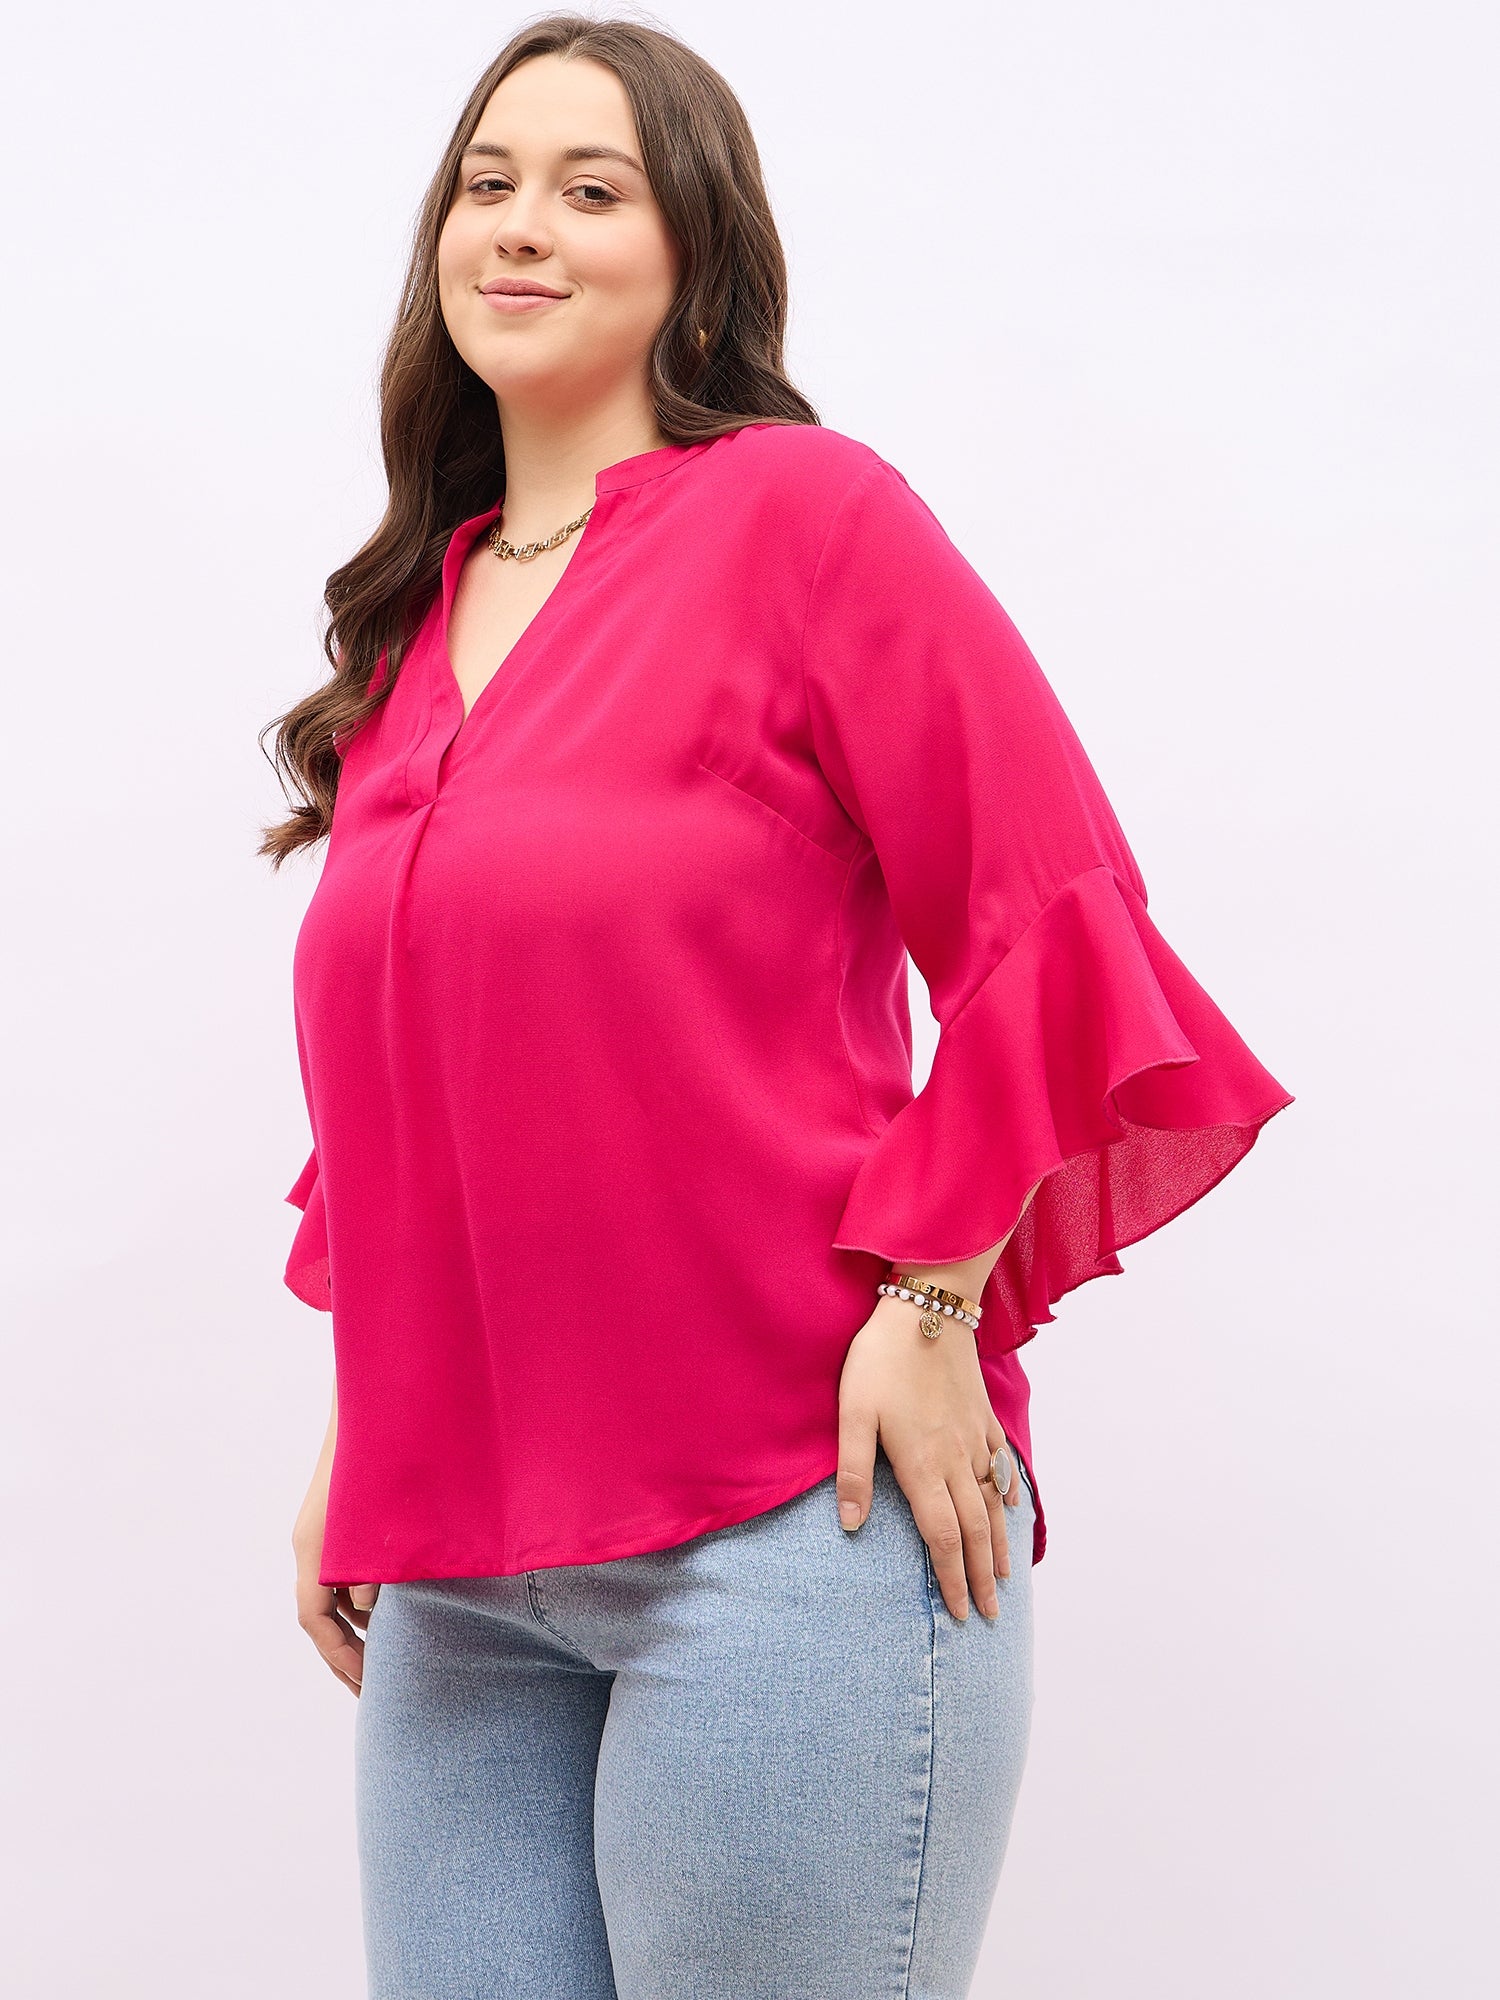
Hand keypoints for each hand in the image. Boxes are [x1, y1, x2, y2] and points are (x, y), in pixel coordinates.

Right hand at [292, 1426, 379, 1694]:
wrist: (373, 1404)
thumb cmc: (381, 1460)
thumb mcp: (379, 1521)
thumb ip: (375, 1567)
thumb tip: (367, 1606)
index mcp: (314, 1548)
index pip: (316, 1620)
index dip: (341, 1655)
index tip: (366, 1684)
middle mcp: (310, 1544)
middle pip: (318, 1615)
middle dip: (343, 1654)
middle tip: (370, 1690)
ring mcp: (321, 1531)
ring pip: (329, 1594)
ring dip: (353, 1627)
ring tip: (383, 1658)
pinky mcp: (336, 1520)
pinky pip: (339, 1573)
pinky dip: (359, 1598)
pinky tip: (389, 1610)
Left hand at [835, 1295, 1018, 1621]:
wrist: (928, 1307)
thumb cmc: (881, 1359)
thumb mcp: (853, 1412)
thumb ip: (854, 1470)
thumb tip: (851, 1524)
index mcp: (922, 1465)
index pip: (943, 1537)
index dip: (952, 1579)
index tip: (961, 1613)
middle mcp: (955, 1459)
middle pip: (976, 1531)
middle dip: (981, 1577)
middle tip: (991, 1616)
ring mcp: (974, 1438)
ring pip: (993, 1503)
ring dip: (1000, 1545)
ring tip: (1006, 1577)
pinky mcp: (983, 1417)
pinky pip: (1001, 1465)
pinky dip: (1009, 1494)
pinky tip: (1012, 1508)